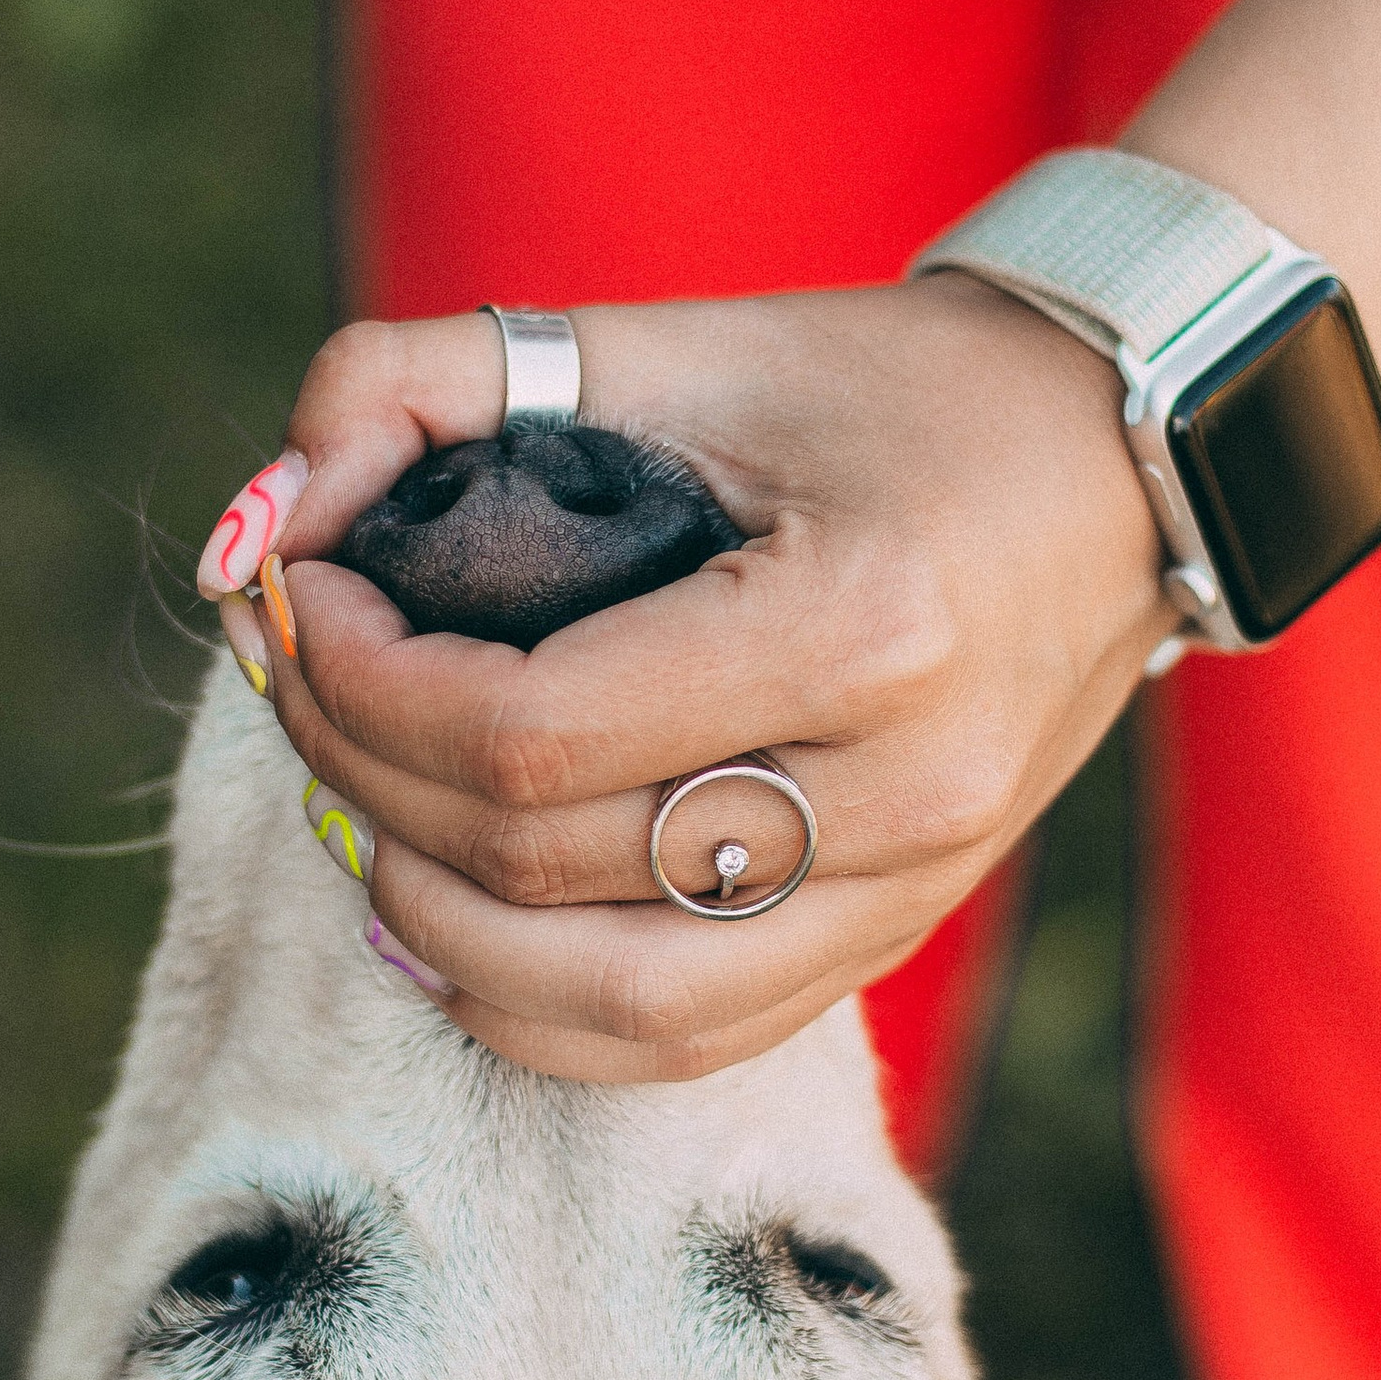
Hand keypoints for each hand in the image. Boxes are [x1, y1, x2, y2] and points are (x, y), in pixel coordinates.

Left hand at [244, 278, 1175, 1080]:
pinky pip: (687, 1040)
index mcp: (855, 624)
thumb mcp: (674, 339)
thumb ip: (442, 379)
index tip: (298, 604)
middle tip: (301, 689)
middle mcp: (897, 789)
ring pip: (606, 1003)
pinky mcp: (900, 933)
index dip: (363, 688)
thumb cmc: (884, 387)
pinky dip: (537, 1009)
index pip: (527, 737)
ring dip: (432, 926)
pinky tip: (451, 933)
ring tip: (354, 819)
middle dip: (364, 779)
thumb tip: (271, 506)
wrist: (1109, 466)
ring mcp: (911, 887)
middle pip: (540, 869)